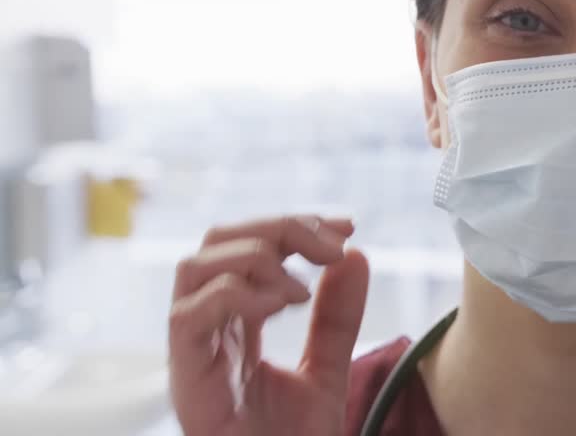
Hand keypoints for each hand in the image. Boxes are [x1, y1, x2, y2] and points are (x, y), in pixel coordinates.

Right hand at [168, 216, 369, 435]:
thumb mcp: (328, 371)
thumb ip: (337, 317)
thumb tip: (357, 254)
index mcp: (236, 322)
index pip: (250, 247)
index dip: (296, 226)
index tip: (348, 229)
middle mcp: (208, 329)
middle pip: (219, 241)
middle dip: (279, 228)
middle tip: (333, 245)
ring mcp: (192, 352)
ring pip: (195, 266)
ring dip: (258, 257)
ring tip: (303, 287)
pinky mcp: (186, 380)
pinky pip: (189, 316)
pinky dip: (237, 294)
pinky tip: (282, 306)